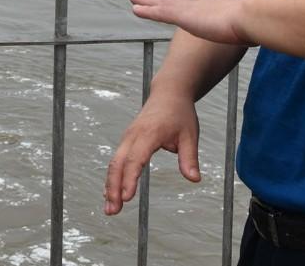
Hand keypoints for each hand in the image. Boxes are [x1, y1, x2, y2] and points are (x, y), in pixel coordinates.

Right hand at [104, 90, 200, 214]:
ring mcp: (127, 137)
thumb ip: (190, 158)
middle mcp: (133, 135)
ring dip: (110, 185)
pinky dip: (113, 177)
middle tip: (113, 211)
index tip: (127, 197)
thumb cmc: (180, 113)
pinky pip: (116, 160)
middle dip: (113, 188)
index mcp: (149, 133)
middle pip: (118, 163)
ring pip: (114, 163)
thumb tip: (194, 180)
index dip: (130, 179)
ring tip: (110, 209)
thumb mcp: (190, 135)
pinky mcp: (127, 140)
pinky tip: (111, 193)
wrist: (169, 93)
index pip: (136, 159)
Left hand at [130, 0, 253, 46]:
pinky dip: (147, 10)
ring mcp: (192, 8)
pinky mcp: (184, 15)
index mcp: (217, 6)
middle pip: (175, 1)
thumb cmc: (257, 24)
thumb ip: (252, 29)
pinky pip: (160, 12)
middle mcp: (202, 3)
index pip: (196, 5)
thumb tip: (263, 33)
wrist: (252, 18)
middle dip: (160, 0)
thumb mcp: (253, 27)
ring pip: (163, 4)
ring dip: (147, 2)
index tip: (177, 4)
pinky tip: (135, 9)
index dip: (184, 5)